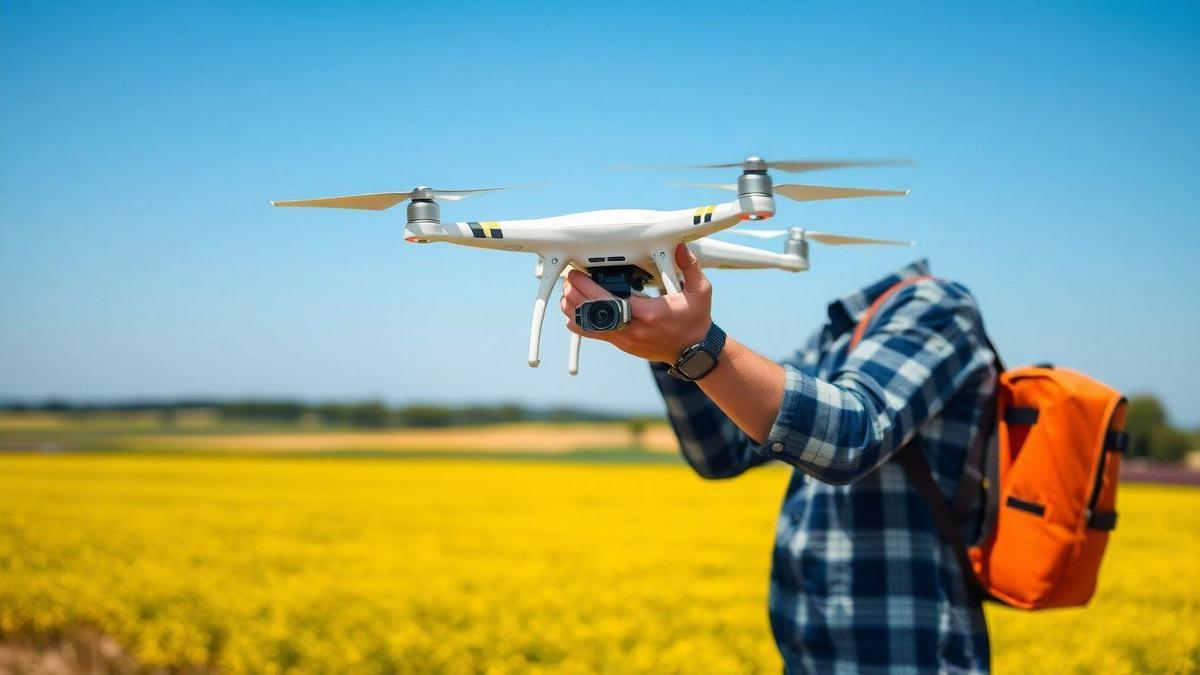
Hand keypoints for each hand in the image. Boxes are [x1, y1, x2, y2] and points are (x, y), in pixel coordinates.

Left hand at [560, 244, 712, 363]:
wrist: (694, 352)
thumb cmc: (695, 320)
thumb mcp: (700, 291)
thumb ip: (690, 267)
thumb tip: (680, 247)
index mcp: (647, 313)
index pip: (608, 300)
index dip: (587, 287)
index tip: (577, 274)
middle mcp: (632, 329)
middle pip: (591, 313)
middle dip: (574, 294)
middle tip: (569, 279)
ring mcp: (625, 340)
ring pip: (587, 327)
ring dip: (573, 309)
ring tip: (568, 293)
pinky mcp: (622, 345)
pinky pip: (593, 335)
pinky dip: (580, 323)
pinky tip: (574, 311)